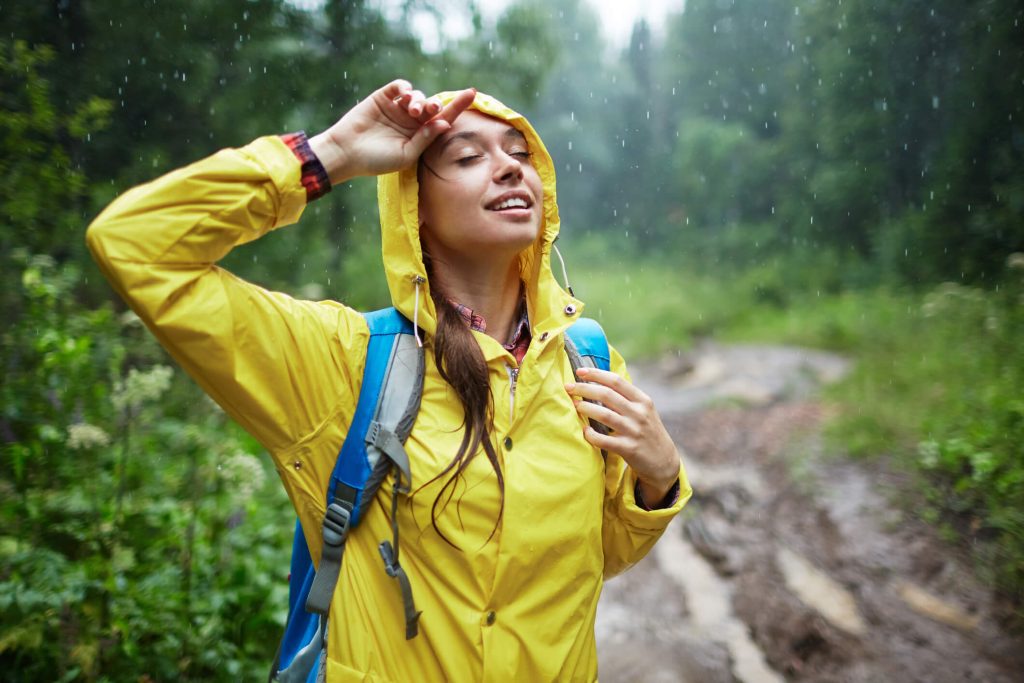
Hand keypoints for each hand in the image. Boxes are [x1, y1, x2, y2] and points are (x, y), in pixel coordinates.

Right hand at [309, 79, 475, 183]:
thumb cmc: (376, 160)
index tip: (473, 93)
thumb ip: (425, 139)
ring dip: (419, 99)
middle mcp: (411, 121)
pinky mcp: (383, 97)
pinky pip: (399, 86)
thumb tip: (445, 124)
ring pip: (417, 95)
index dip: (458, 107)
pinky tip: (403, 96)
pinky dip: (405, 88)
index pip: (443, 119)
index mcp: (420, 136)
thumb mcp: (406, 155)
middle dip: (435, 105)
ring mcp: (397, 108)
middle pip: (432, 106)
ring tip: (412, 110)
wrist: (347, 153)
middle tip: (432, 109)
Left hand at [565, 367, 680, 504]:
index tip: (580, 371)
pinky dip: (591, 434)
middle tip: (569, 387)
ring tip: (575, 405)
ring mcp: (634, 431)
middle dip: (584, 388)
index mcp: (642, 400)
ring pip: (605, 415)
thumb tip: (599, 380)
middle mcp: (639, 413)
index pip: (616, 381)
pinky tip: (584, 431)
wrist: (663, 461)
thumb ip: (626, 397)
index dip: (596, 374)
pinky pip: (604, 440)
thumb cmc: (647, 431)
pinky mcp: (629, 449)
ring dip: (586, 408)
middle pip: (607, 395)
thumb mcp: (644, 410)